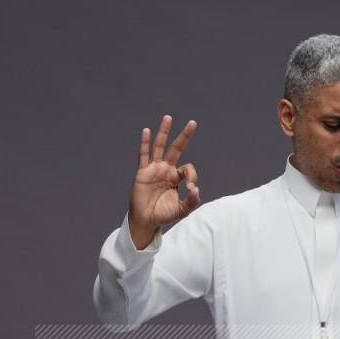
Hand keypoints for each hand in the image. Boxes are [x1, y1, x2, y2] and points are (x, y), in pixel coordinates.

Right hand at [127, 115, 199, 247]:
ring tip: (168, 117)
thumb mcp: (182, 210)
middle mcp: (166, 169)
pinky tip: (146, 131)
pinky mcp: (143, 172)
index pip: (188, 169)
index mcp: (176, 177)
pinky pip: (143, 155)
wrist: (146, 221)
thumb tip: (196, 189)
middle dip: (184, 136)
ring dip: (164, 132)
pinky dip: (144, 143)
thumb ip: (192, 201)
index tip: (191, 188)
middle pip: (176, 148)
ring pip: (159, 146)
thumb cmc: (163, 215)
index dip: (192, 176)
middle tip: (193, 123)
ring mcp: (154, 169)